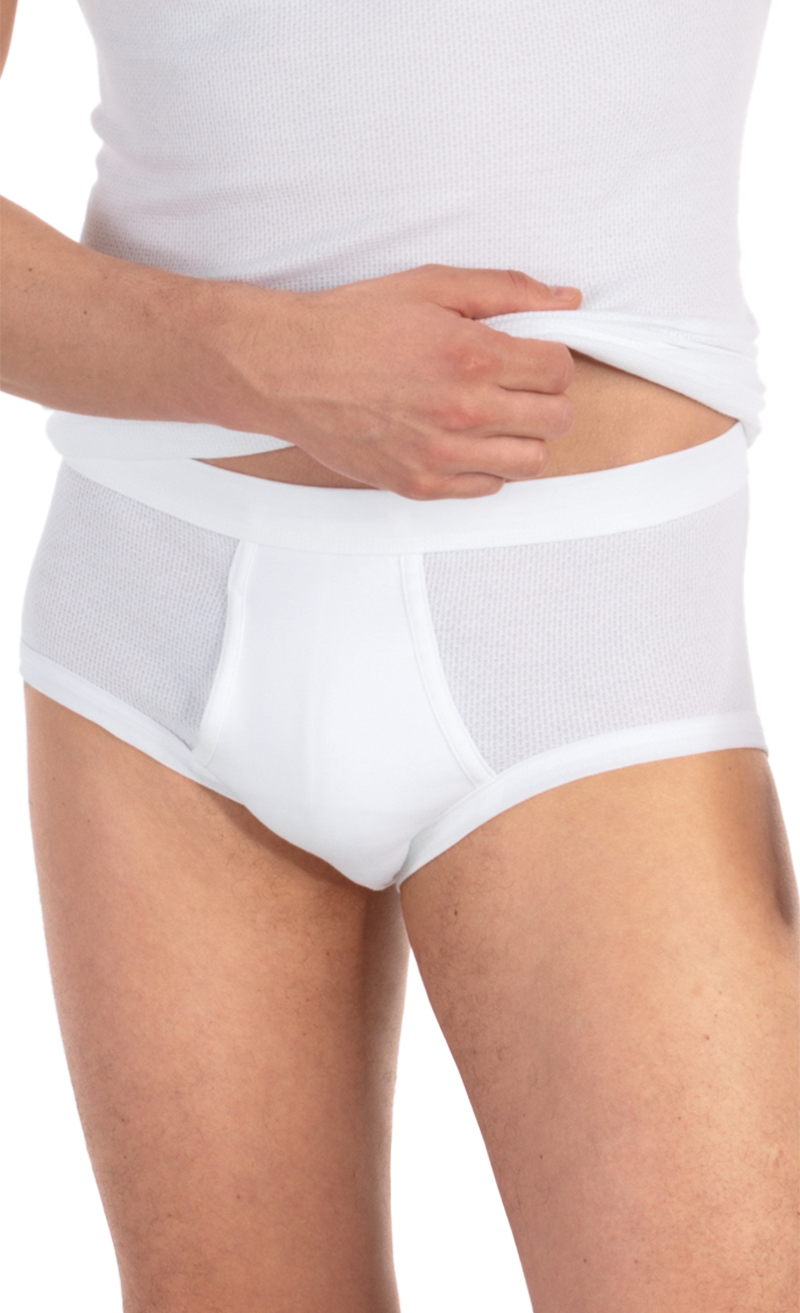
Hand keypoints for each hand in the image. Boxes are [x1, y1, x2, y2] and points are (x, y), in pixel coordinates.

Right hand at [222, 264, 580, 498]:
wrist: (287, 370)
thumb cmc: (351, 325)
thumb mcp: (431, 286)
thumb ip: (506, 291)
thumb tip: (563, 300)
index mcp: (473, 355)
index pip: (560, 370)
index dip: (551, 359)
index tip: (532, 356)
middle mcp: (464, 411)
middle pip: (556, 420)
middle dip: (546, 398)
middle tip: (520, 386)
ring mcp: (443, 455)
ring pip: (531, 462)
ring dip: (524, 437)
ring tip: (498, 417)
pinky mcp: (421, 485)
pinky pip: (488, 488)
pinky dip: (488, 466)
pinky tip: (466, 440)